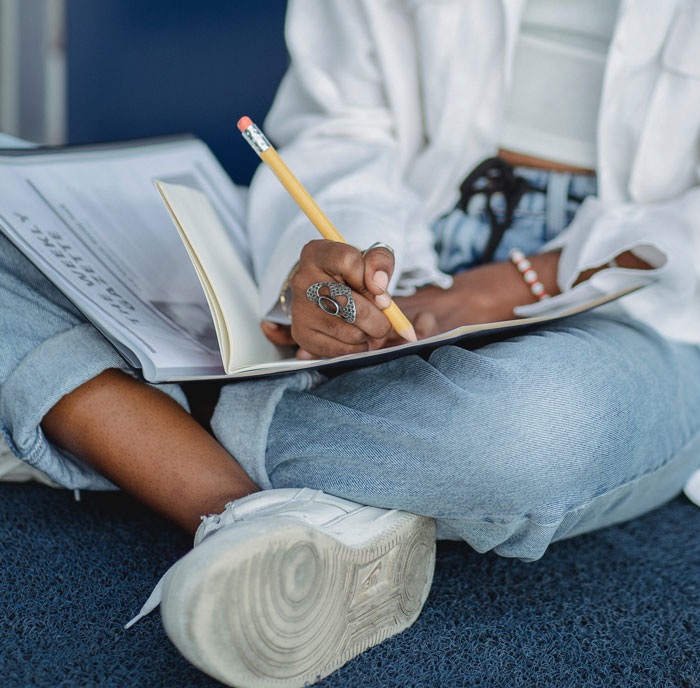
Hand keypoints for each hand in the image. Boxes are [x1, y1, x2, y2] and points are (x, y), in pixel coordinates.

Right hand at [284, 240, 402, 356]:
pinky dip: (356, 348)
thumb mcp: (368, 259)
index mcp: (317, 254)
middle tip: (383, 321)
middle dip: (378, 319)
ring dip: (368, 335)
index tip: (378, 291)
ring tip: (367, 328)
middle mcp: (302, 280)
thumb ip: (380, 262)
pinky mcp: (301, 334)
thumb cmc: (351, 275)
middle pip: (353, 307)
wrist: (326, 293)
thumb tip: (379, 287)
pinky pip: (340, 350)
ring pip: (350, 333)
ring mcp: (299, 309)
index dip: (370, 278)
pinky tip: (355, 337)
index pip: (348, 261)